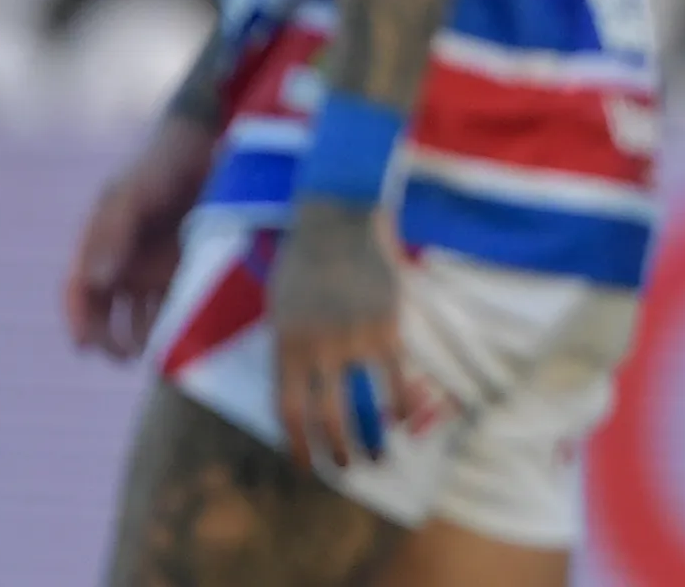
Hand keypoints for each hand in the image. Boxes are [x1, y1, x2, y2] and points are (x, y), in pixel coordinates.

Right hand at [65, 117, 217, 359]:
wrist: (205, 144)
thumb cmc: (159, 166)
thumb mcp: (132, 194)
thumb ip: (112, 234)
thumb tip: (96, 282)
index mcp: (98, 244)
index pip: (79, 291)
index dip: (79, 320)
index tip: (84, 345)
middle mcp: (123, 261)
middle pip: (106, 313)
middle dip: (109, 339)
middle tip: (122, 357)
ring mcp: (154, 266)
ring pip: (140, 314)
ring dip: (144, 336)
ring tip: (157, 351)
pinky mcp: (186, 267)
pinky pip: (176, 302)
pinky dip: (176, 320)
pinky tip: (185, 333)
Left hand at [269, 199, 408, 470]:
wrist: (338, 216)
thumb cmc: (303, 257)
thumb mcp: (279, 305)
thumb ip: (289, 345)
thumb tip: (299, 384)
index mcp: (285, 346)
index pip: (287, 413)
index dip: (297, 447)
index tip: (307, 466)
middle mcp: (317, 351)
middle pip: (325, 418)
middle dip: (336, 451)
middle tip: (346, 467)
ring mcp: (353, 340)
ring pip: (362, 406)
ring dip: (370, 439)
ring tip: (378, 457)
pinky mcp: (386, 326)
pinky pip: (395, 377)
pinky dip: (401, 403)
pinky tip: (405, 419)